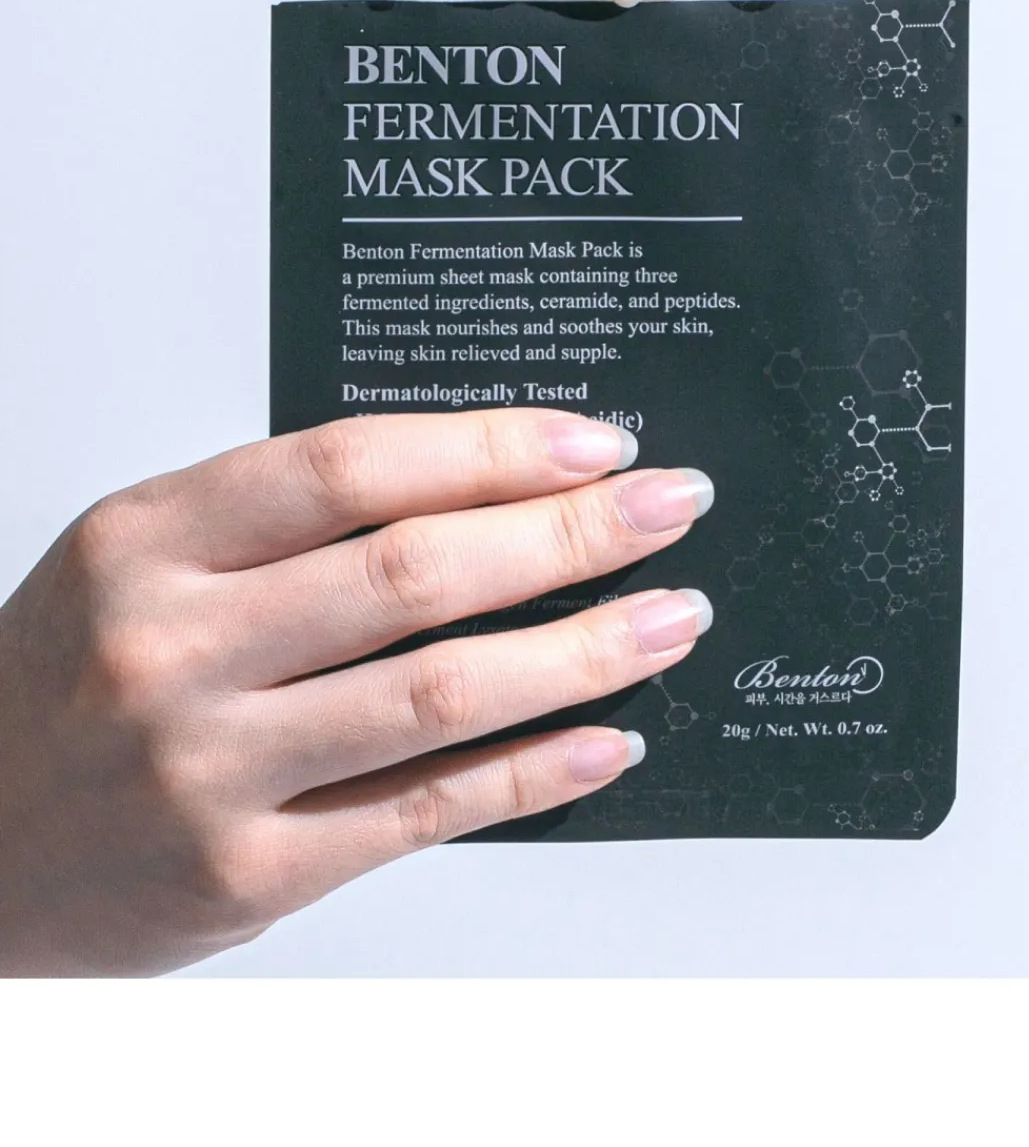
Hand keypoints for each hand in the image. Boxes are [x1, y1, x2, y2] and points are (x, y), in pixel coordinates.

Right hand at [0, 411, 713, 975]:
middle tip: (668, 508)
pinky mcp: (246, 874)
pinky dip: (531, 772)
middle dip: (567, 536)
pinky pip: (423, 812)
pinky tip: (605, 738)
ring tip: (669, 618)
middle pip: (410, 573)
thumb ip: (283, 521)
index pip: (347, 467)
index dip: (488, 449)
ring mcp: (207, 770)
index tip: (592, 441)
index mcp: (146, 539)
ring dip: (579, 651)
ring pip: (437, 693)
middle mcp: (172, 648)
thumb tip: (484, 484)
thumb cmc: (73, 677)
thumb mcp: (143, 557)